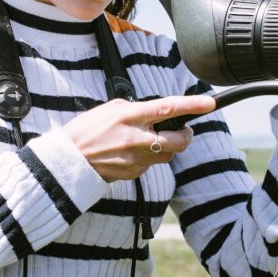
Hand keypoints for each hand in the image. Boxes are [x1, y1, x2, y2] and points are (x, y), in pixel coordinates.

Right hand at [63, 95, 215, 181]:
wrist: (69, 160)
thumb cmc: (87, 130)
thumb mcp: (110, 109)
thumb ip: (135, 110)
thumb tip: (154, 114)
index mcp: (130, 116)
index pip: (167, 108)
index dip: (191, 105)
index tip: (208, 103)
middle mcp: (135, 138)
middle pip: (177, 142)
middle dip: (186, 136)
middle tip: (183, 131)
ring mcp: (135, 158)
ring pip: (166, 155)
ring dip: (165, 148)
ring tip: (147, 141)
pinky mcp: (133, 173)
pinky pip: (150, 165)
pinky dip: (147, 159)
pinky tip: (130, 154)